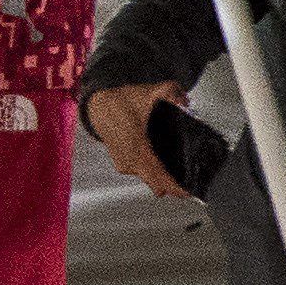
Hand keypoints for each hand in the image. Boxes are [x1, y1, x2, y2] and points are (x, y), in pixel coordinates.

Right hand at [85, 80, 190, 198]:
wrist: (97, 106)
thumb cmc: (120, 103)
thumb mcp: (147, 92)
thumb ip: (169, 91)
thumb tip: (185, 101)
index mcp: (137, 146)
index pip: (157, 174)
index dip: (173, 186)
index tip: (187, 192)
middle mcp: (130, 160)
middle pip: (155, 184)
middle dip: (172, 186)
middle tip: (188, 184)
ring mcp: (125, 164)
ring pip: (149, 180)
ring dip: (162, 179)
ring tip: (178, 174)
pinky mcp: (122, 165)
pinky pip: (142, 175)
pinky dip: (153, 174)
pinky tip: (161, 165)